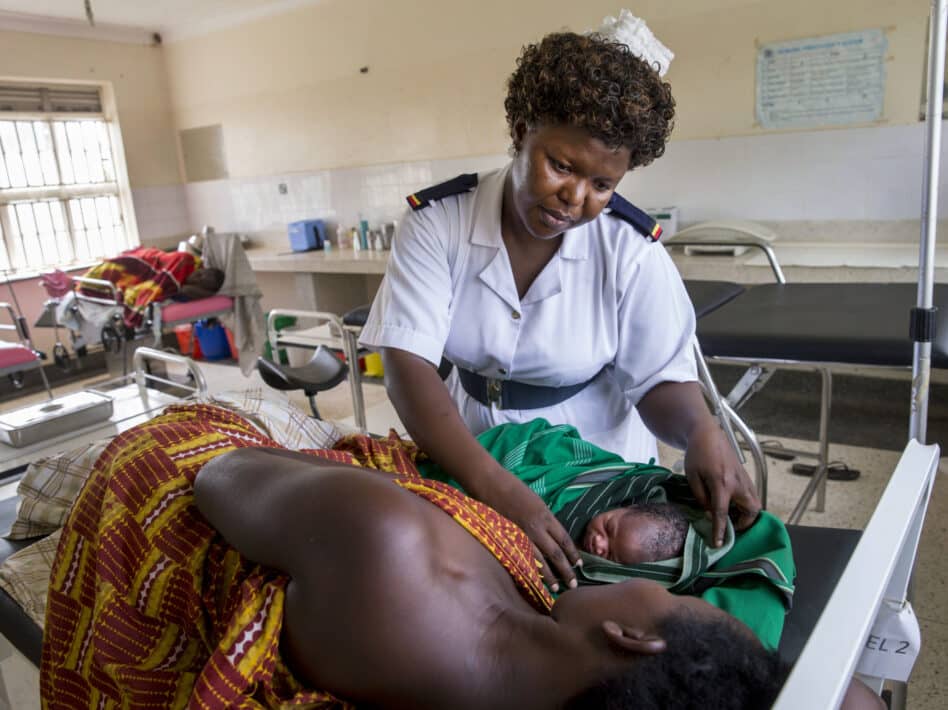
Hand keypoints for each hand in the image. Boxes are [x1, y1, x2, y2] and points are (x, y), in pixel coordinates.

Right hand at [482, 472, 581, 591]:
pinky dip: (532, 570)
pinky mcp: (508, 539)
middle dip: (566, 570)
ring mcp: (522, 535)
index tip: (579, 564)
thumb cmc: (512, 487)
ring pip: (541, 560)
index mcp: (545, 515)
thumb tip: (551, 534)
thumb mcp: (535, 501)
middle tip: (573, 584)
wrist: (489, 484)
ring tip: (557, 588)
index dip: (573, 554)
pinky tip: (535, 579)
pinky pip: (523, 558)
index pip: (564, 539)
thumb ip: (544, 518)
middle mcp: (536, 527)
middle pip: (556, 553)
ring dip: (550, 576)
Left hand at [682, 420, 760, 546]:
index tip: (718, 544)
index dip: (720, 530)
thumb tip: (710, 512)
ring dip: (747, 514)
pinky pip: (752, 495)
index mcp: (721, 483)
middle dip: (744, 523)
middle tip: (731, 526)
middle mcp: (737, 483)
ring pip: (755, 503)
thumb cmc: (697, 454)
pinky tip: (733, 504)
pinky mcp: (746, 476)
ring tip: (731, 516)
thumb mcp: (692, 477)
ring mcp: (744, 479)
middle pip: (751, 510)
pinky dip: (746, 504)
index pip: (721, 513)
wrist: (708, 434)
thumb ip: (701, 497)